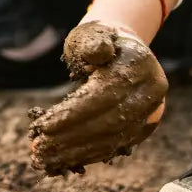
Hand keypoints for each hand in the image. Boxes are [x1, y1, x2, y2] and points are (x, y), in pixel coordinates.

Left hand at [29, 21, 167, 174]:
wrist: (123, 48)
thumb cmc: (97, 39)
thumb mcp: (92, 32)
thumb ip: (93, 41)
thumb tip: (97, 52)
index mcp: (139, 64)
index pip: (105, 95)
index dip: (74, 113)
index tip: (43, 126)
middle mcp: (151, 90)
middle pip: (110, 122)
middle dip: (72, 137)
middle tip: (39, 147)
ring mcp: (152, 110)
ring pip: (114, 138)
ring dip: (78, 151)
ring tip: (46, 157)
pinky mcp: (145, 126)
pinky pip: (116, 145)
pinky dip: (90, 154)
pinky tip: (65, 159)